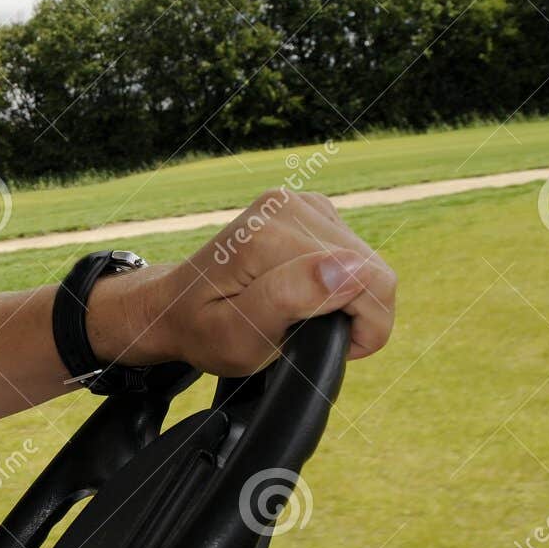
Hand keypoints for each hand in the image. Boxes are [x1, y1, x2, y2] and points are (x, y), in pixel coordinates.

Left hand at [85, 190, 396, 376]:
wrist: (175, 306)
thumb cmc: (203, 331)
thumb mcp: (240, 336)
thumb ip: (291, 300)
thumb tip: (351, 268)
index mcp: (268, 238)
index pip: (370, 282)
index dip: (362, 331)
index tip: (319, 346)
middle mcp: (285, 208)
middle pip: (373, 268)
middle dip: (354, 312)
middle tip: (306, 333)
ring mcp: (297, 202)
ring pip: (366, 259)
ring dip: (348, 296)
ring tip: (301, 314)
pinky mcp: (307, 206)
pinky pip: (352, 247)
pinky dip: (341, 278)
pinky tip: (306, 292)